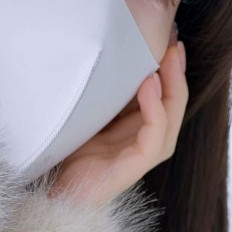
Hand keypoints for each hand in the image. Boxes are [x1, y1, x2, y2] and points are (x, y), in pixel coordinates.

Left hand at [47, 35, 187, 206]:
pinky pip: (155, 136)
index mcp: (138, 128)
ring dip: (171, 87)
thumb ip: (104, 93)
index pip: (165, 96)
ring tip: (166, 60)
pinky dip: (154, 110)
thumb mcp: (88, 113)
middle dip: (177, 73)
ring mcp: (142, 155)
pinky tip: (148, 86)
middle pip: (174, 104)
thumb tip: (110, 55)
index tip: (171, 40)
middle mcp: (146, 141)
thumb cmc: (67, 153)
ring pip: (170, 117)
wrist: (54, 192)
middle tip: (176, 44)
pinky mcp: (134, 167)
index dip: (171, 69)